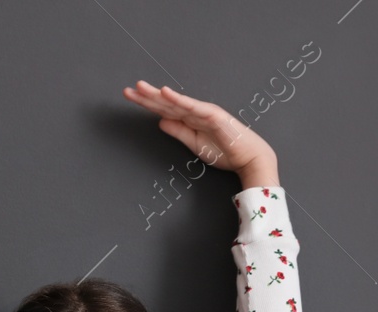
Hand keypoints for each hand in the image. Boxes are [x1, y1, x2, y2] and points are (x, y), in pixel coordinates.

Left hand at [121, 80, 279, 188]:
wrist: (249, 158)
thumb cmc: (226, 150)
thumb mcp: (194, 143)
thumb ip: (178, 131)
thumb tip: (160, 122)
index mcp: (190, 118)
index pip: (164, 109)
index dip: (147, 103)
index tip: (130, 97)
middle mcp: (195, 112)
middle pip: (166, 102)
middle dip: (146, 97)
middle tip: (127, 91)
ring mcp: (204, 112)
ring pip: (176, 101)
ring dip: (158, 94)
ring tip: (141, 87)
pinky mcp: (213, 115)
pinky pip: (193, 107)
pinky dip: (179, 99)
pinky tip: (166, 93)